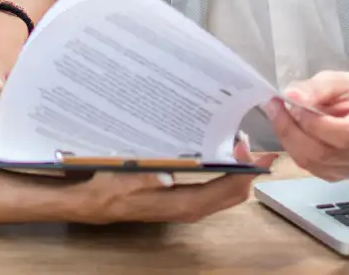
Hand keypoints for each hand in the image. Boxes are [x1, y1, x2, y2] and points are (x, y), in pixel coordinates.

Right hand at [66, 140, 277, 224]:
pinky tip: (224, 152)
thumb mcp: (124, 178)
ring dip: (240, 171)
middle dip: (249, 170)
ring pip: (228, 193)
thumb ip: (146, 179)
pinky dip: (228, 173)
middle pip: (234, 194)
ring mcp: (190, 205)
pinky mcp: (185, 199)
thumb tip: (168, 175)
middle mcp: (192, 208)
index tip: (249, 148)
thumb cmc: (110, 187)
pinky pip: (216, 189)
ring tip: (240, 142)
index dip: (244, 171)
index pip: (226, 190)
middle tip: (251, 141)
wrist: (96, 202)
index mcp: (182, 204)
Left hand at [265, 70, 348, 181]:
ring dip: (289, 139)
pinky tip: (289, 131)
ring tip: (279, 115)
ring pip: (312, 162)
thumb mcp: (338, 80)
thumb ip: (317, 87)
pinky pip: (309, 167)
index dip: (314, 123)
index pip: (343, 134)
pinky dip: (293, 148)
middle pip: (323, 153)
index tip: (294, 103)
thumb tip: (293, 96)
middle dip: (292, 130)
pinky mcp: (338, 176)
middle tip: (275, 107)